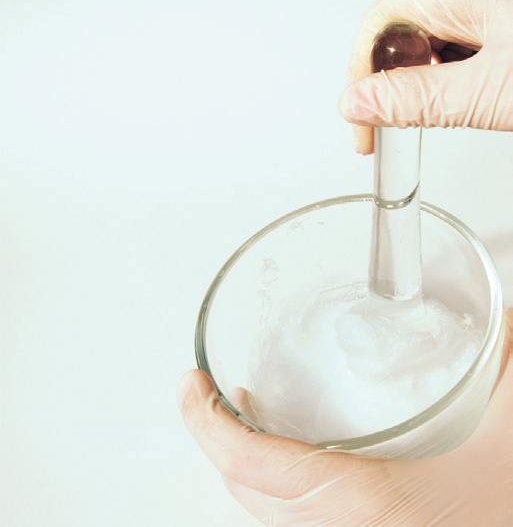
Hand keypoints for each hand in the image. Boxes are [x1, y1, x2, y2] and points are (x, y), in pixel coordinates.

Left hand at [178, 310, 512, 525]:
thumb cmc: (507, 514)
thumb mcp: (505, 430)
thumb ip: (500, 358)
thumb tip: (498, 308)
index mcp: (362, 504)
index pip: (250, 466)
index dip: (205, 424)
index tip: (189, 385)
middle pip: (245, 490)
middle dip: (217, 437)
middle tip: (211, 392)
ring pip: (264, 508)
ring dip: (242, 459)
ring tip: (244, 415)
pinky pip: (290, 519)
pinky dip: (269, 482)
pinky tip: (291, 453)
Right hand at [338, 0, 512, 153]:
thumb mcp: (489, 90)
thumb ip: (420, 98)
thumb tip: (355, 103)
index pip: (380, 23)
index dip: (360, 76)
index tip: (359, 123)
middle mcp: (471, 0)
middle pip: (401, 36)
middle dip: (388, 84)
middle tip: (384, 129)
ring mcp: (489, 16)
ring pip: (430, 49)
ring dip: (418, 87)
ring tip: (431, 118)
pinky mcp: (502, 35)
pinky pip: (458, 55)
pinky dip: (448, 84)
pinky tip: (460, 102)